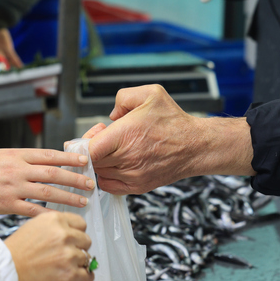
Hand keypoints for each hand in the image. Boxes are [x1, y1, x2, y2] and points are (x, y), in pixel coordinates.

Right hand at [0, 149, 94, 216]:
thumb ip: (20, 160)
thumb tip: (41, 164)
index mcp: (16, 155)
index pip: (49, 155)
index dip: (69, 158)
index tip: (84, 161)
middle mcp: (17, 170)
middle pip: (54, 173)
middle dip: (75, 178)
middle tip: (90, 183)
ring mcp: (13, 188)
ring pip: (47, 193)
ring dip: (67, 197)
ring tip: (82, 201)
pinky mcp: (6, 205)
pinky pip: (32, 210)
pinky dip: (47, 214)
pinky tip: (59, 218)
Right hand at [4, 212, 93, 280]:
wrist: (6, 274)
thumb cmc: (15, 254)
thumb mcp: (33, 228)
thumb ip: (54, 228)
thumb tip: (71, 234)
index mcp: (55, 220)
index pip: (81, 223)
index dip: (77, 234)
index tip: (73, 240)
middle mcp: (64, 235)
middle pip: (86, 240)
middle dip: (78, 248)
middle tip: (65, 256)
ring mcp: (69, 255)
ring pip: (87, 258)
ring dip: (78, 264)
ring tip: (61, 269)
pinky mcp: (71, 274)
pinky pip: (88, 275)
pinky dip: (83, 278)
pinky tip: (74, 278)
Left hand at [83, 85, 254, 194]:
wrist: (195, 146)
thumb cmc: (173, 121)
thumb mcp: (150, 93)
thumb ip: (122, 97)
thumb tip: (110, 116)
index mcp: (126, 135)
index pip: (90, 149)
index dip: (84, 143)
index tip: (91, 136)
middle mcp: (127, 158)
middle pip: (92, 161)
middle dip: (91, 150)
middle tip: (103, 140)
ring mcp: (131, 175)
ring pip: (99, 173)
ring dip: (99, 163)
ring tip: (112, 150)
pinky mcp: (136, 187)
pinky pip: (109, 186)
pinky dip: (105, 176)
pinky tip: (114, 164)